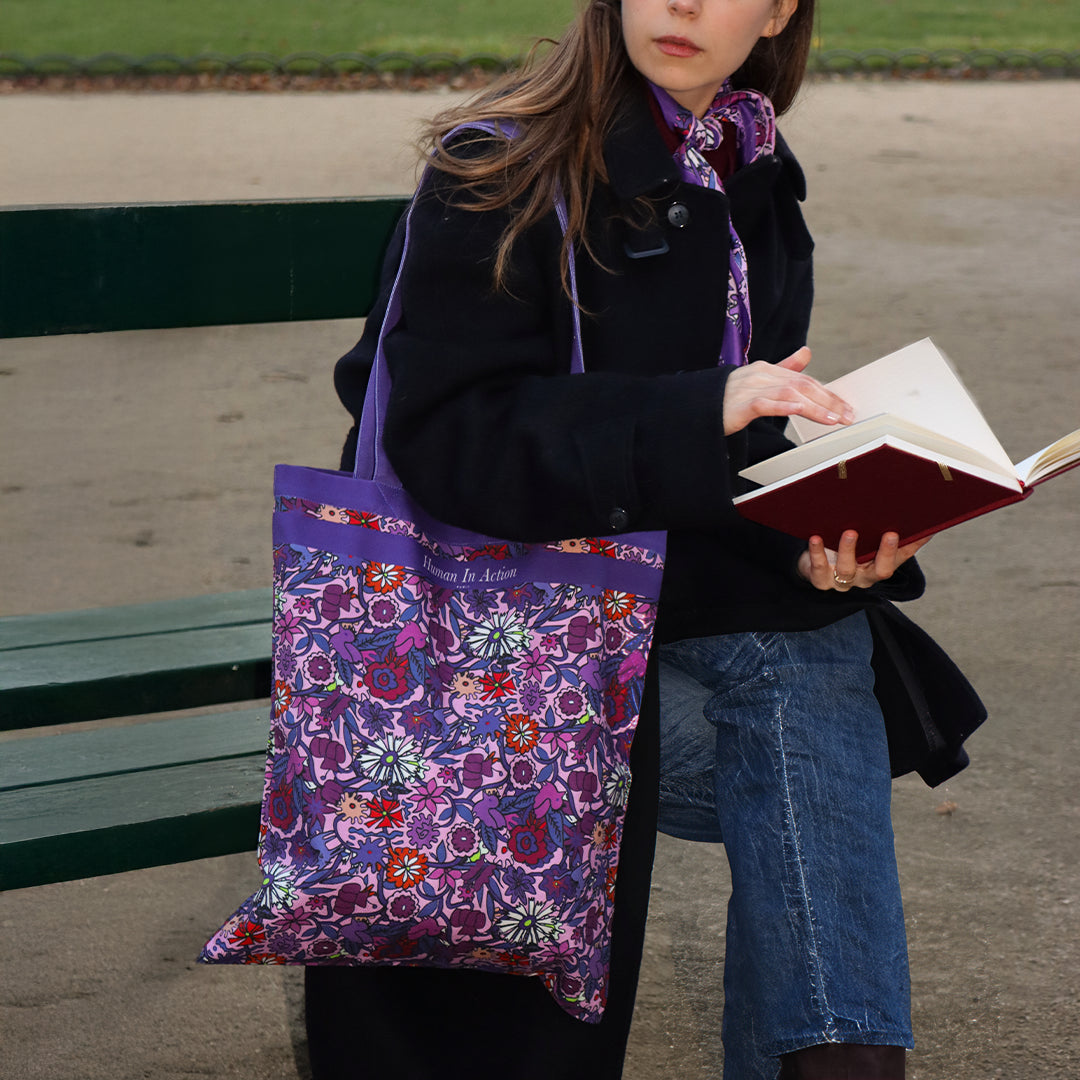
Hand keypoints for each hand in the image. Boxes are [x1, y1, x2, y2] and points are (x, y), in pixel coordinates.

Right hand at [722, 347, 854, 435]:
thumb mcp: (758, 381)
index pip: (805, 381)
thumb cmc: (726, 398)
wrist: (695, 407)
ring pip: (789, 394)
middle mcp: (760, 375)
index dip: (828, 394)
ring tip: (833, 419)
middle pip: (802, 386)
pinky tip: (798, 411)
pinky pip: (764, 404)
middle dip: (829, 401)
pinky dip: (783, 407)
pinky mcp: (739, 405)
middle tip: (848, 415)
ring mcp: (749, 389)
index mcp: (767, 370)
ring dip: (814, 407)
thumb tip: (807, 352)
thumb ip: (784, 368)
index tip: (846, 407)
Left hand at [798, 530, 931, 591]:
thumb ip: (883, 527)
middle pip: (881, 570)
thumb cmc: (845, 547)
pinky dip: (817, 552)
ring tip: (851, 532)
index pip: (902, 557)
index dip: (913, 546)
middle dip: (887, 552)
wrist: (814, 565)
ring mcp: (842, 581)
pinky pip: (819, 568)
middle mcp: (865, 576)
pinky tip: (816, 537)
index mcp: (880, 565)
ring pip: (848, 569)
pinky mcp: (820, 580)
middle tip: (891, 534)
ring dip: (849, 550)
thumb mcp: (866, 540)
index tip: (924, 531)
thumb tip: (910, 508)